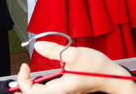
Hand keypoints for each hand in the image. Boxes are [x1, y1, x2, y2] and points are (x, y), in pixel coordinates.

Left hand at [16, 42, 135, 93]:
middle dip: (25, 82)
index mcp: (60, 89)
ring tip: (31, 71)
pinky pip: (50, 88)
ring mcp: (64, 92)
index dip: (23, 79)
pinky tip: (47, 73)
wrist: (112, 75)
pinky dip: (44, 81)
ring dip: (35, 82)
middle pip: (34, 93)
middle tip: (25, 70)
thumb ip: (55, 50)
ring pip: (42, 91)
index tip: (25, 65)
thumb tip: (39, 46)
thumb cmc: (98, 68)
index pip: (30, 91)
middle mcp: (60, 93)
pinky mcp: (67, 88)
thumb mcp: (75, 55)